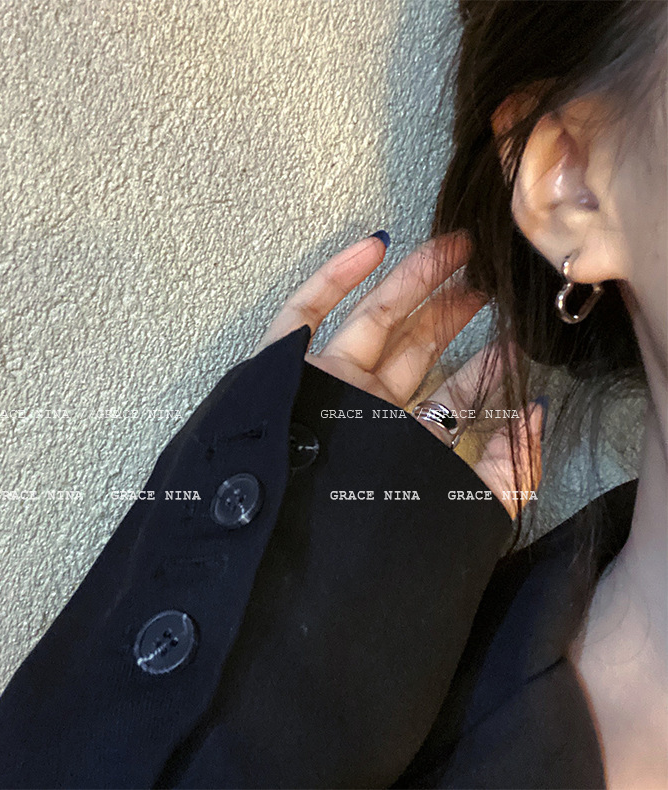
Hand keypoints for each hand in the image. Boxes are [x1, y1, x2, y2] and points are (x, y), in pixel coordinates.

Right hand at [250, 231, 543, 518]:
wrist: (289, 544)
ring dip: (411, 281)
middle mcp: (364, 411)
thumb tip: (536, 411)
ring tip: (456, 249)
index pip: (450, 397)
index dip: (484, 368)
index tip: (516, 338)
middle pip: (414, 349)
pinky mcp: (285, 366)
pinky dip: (334, 277)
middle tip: (488, 281)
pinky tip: (375, 245)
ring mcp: (325, 384)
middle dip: (453, 313)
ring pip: (370, 319)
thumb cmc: (373, 530)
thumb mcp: (464, 508)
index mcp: (401, 443)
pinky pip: (304, 312)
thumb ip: (512, 469)